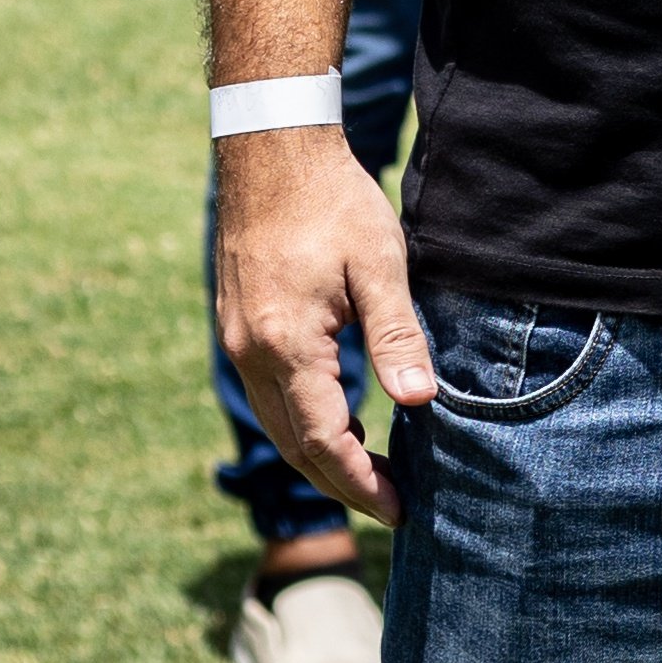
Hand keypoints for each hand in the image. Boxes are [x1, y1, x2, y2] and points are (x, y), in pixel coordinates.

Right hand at [210, 125, 435, 522]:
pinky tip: (348, 420)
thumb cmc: (334, 203)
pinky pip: (272, 395)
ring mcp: (238, 343)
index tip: (400, 508)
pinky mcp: (240, 329)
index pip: (324, 440)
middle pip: (295, 445)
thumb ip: (397, 336)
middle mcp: (251, 355)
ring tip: (378, 472)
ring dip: (324, 455)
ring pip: (280, 424)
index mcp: (286, 346)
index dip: (361, 481)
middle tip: (393, 506)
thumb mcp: (381, 265)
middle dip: (344, 482)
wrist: (272, 154)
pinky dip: (308, 420)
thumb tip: (422, 401)